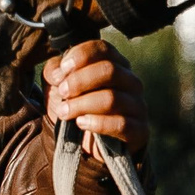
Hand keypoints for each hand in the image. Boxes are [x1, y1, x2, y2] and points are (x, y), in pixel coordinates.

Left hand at [44, 40, 149, 156]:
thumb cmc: (75, 107)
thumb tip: (59, 72)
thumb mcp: (58, 86)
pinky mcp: (139, 131)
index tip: (62, 70)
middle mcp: (131, 82)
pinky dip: (97, 123)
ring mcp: (138, 106)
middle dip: (80, 81)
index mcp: (114, 64)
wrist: (85, 145)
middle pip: (109, 70)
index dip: (81, 56)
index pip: (104, 49)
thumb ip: (55, 71)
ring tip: (65, 113)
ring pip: (112, 98)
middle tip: (62, 93)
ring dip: (82, 104)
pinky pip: (122, 124)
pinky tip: (81, 123)